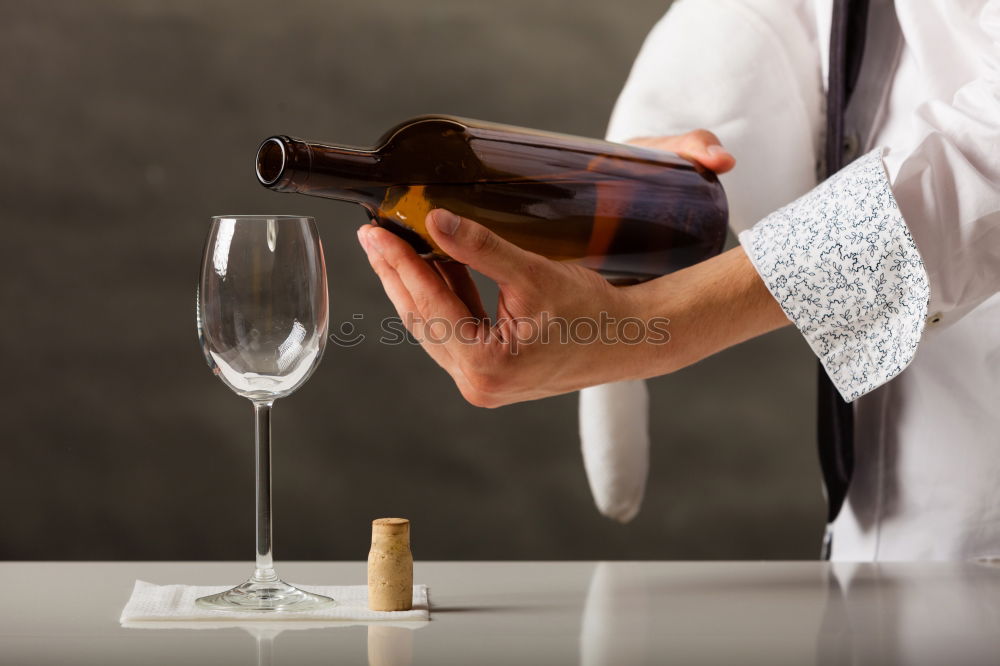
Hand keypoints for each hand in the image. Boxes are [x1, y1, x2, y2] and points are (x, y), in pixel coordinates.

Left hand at [358, 130, 783, 406]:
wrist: (632, 340)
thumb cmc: (594, 312)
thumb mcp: (534, 273)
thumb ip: (480, 248)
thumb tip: (435, 221)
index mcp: (486, 363)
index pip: (428, 305)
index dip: (398, 263)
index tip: (375, 232)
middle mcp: (479, 382)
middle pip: (423, 320)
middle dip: (397, 274)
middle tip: (373, 236)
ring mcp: (485, 383)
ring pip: (435, 328)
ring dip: (417, 287)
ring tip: (396, 248)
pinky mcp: (493, 375)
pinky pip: (455, 334)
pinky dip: (445, 301)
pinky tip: (436, 270)